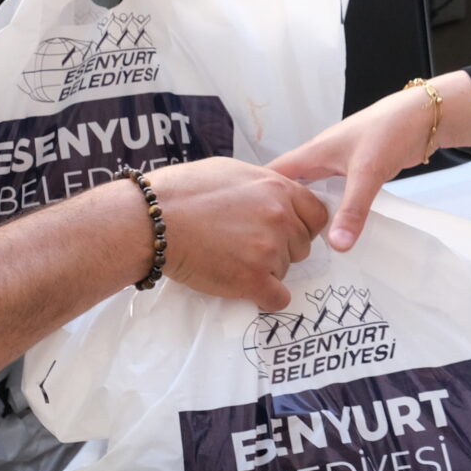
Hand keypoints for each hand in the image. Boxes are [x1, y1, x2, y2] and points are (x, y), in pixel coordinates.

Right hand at [145, 157, 329, 311]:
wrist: (153, 220)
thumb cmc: (182, 192)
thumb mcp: (230, 172)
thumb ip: (261, 185)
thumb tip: (271, 196)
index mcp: (277, 188)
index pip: (317, 214)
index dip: (303, 226)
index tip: (287, 233)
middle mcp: (280, 217)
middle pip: (302, 245)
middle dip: (282, 249)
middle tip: (248, 247)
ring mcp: (269, 249)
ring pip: (285, 271)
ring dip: (266, 270)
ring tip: (231, 259)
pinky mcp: (253, 279)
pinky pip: (277, 298)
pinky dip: (265, 297)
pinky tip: (246, 288)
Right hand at [273, 71, 470, 251]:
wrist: (422, 116)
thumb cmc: (389, 131)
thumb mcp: (367, 172)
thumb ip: (353, 209)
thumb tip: (337, 246)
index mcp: (312, 154)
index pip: (272, 174)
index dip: (255, 195)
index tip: (243, 223)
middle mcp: (318, 160)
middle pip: (288, 187)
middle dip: (277, 211)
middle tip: (268, 243)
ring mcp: (336, 166)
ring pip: (311, 193)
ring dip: (304, 213)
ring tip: (294, 243)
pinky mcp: (353, 173)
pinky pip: (332, 196)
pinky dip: (329, 211)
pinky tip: (331, 230)